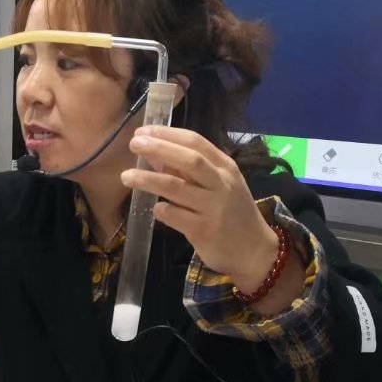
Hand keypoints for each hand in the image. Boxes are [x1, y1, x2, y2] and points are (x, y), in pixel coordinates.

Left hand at [122, 126, 291, 298]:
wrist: (255, 251)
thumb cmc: (233, 213)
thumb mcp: (221, 186)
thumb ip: (193, 171)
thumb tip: (156, 155)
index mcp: (226, 167)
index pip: (196, 142)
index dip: (167, 134)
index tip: (143, 130)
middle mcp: (221, 184)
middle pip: (187, 160)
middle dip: (158, 148)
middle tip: (133, 144)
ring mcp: (213, 208)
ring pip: (174, 187)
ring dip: (147, 180)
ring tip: (126, 177)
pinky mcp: (203, 231)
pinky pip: (173, 215)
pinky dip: (160, 209)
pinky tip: (155, 208)